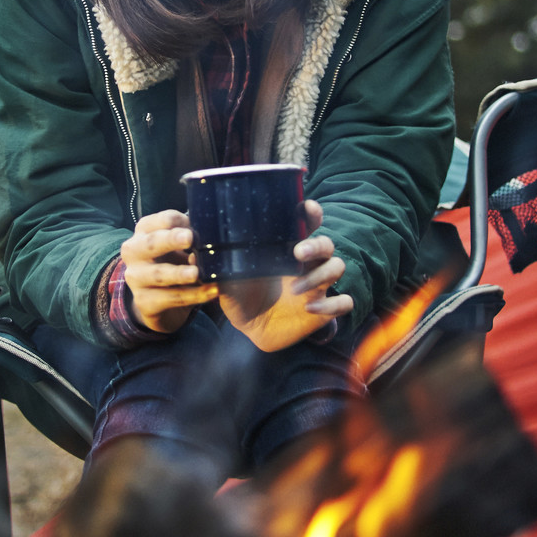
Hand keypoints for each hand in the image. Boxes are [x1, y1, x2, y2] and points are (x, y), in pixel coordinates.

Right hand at [120, 210, 216, 333]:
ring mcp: (136, 278)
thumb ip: (190, 241)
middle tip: (189, 238)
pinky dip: (192, 295)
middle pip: (151, 243)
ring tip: (196, 273)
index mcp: (144, 231)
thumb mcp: (179, 248)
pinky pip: (170, 298)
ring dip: (179, 273)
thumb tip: (207, 242)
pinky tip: (210, 292)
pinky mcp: (144, 301)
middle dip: (171, 239)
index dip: (177, 221)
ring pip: (159, 274)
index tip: (194, 226)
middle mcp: (134, 252)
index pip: (159, 220)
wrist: (157, 300)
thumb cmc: (171, 263)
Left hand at [219, 200, 353, 352]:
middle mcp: (306, 263)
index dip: (312, 213)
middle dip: (317, 244)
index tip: (307, 208)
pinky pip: (343, 303)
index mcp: (285, 248)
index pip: (307, 223)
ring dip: (320, 275)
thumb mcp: (226, 275)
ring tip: (297, 288)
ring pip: (337, 268)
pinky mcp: (322, 310)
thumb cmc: (239, 294)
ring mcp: (317, 285)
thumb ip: (215, 260)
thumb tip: (192, 244)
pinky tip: (311, 309)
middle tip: (297, 253)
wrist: (248, 328)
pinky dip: (332, 305)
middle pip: (327, 243)